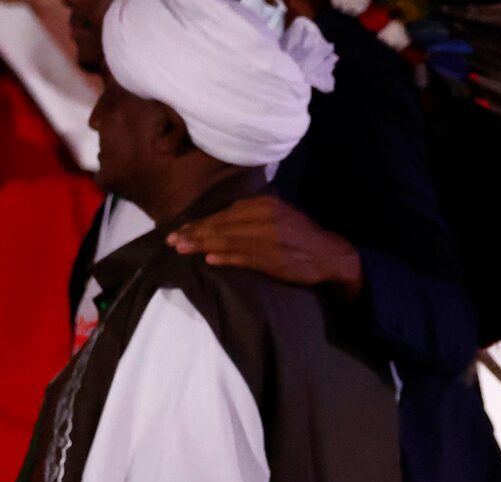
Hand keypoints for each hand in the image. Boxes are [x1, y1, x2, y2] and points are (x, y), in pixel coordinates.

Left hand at [168, 197, 364, 293]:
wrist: (329, 254)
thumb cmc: (300, 237)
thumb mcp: (278, 215)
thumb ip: (252, 215)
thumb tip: (222, 220)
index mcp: (263, 203)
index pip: (224, 213)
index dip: (201, 222)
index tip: (181, 229)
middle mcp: (263, 216)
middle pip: (221, 225)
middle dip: (194, 232)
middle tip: (171, 240)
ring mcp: (267, 237)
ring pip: (226, 239)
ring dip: (201, 244)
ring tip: (181, 249)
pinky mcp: (271, 257)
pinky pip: (242, 256)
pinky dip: (224, 257)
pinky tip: (208, 259)